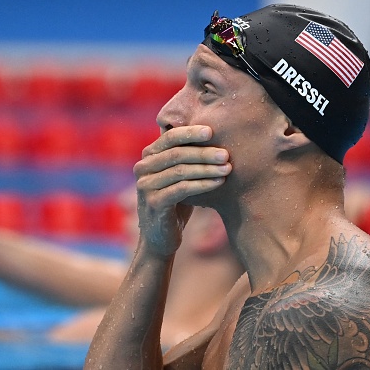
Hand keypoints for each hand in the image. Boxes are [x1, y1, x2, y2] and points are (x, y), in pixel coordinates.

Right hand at [133, 125, 230, 256]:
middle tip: (225, 154)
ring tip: (227, 168)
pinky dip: (202, 184)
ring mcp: (145, 186)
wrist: (160, 237)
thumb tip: (214, 134)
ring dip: (206, 169)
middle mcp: (142, 168)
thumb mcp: (179, 176)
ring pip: (180, 171)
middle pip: (176, 154)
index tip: (212, 131)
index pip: (169, 137)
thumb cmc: (175, 202)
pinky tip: (219, 182)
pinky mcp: (153, 203)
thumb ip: (186, 157)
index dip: (190, 133)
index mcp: (148, 156)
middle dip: (203, 153)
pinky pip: (181, 189)